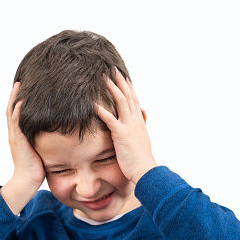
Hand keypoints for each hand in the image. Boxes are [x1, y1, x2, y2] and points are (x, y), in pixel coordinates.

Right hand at [6, 82, 45, 186]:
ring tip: (18, 85)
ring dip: (14, 98)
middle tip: (19, 82)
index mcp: (19, 135)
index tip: (23, 89)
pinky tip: (22, 101)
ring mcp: (14, 136)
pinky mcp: (18, 140)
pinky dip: (18, 111)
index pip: (16, 114)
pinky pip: (16, 122)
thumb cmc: (37, 167)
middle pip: (11, 109)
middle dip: (14, 95)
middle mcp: (14, 133)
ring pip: (12, 112)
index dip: (18, 101)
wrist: (28, 180)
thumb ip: (44, 138)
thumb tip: (56, 131)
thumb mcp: (41, 148)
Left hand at [96, 68, 156, 183]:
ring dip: (112, 89)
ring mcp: (129, 126)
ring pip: (121, 102)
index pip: (134, 100)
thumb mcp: (143, 138)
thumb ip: (141, 126)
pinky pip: (110, 120)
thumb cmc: (141, 158)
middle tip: (113, 69)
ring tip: (103, 78)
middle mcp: (136, 121)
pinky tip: (94, 104)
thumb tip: (142, 115)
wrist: (145, 170)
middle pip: (128, 96)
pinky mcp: (121, 134)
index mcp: (140, 122)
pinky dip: (102, 111)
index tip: (124, 77)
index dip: (128, 88)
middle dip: (120, 82)